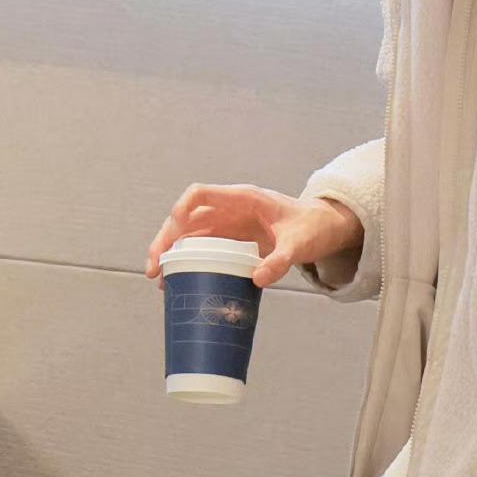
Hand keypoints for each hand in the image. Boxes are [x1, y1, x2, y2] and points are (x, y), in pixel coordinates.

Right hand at [145, 184, 362, 291]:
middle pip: (185, 218)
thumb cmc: (311, 227)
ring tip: (159, 280)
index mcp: (242, 199)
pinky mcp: (230, 241)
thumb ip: (281, 260)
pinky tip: (177, 282)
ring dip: (171, 254)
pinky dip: (186, 263)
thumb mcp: (299, 244)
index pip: (200, 194)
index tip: (174, 232)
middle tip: (155, 268)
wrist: (322, 228)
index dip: (182, 209)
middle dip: (166, 240)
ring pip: (188, 235)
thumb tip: (258, 279)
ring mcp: (227, 225)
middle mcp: (228, 209)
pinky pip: (201, 249)